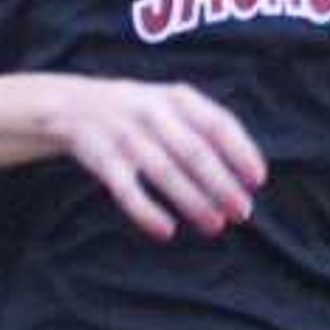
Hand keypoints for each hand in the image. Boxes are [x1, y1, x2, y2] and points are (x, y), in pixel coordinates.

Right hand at [49, 75, 264, 240]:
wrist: (73, 106)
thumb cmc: (142, 112)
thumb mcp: (174, 104)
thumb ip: (208, 127)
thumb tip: (246, 174)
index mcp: (177, 98)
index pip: (218, 124)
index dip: (240, 153)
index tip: (257, 181)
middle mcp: (152, 112)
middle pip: (194, 152)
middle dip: (221, 185)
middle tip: (241, 213)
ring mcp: (125, 136)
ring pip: (164, 173)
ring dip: (193, 202)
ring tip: (214, 226)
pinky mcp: (101, 159)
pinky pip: (126, 190)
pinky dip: (146, 212)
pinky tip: (165, 232)